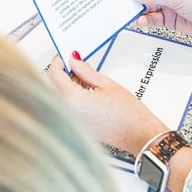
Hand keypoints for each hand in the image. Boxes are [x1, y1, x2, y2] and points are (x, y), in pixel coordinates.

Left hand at [45, 54, 165, 155]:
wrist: (138, 135)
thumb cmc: (128, 114)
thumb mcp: (107, 84)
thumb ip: (85, 70)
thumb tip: (74, 60)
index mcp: (73, 100)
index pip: (54, 74)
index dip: (58, 61)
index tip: (64, 56)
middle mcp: (68, 113)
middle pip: (53, 86)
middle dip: (62, 73)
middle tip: (75, 64)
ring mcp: (71, 122)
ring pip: (59, 97)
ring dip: (66, 85)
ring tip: (85, 78)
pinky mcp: (77, 127)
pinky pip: (66, 107)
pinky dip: (71, 97)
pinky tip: (85, 92)